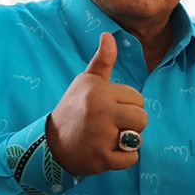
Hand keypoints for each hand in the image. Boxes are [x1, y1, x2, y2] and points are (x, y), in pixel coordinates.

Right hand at [46, 33, 147, 176]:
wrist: (51, 144)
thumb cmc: (74, 108)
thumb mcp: (85, 82)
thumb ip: (102, 60)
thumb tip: (108, 35)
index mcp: (99, 92)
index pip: (137, 99)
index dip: (127, 105)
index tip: (109, 109)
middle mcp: (101, 112)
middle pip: (142, 118)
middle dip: (131, 123)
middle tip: (111, 125)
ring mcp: (101, 137)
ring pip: (138, 139)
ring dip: (128, 141)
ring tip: (109, 137)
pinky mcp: (102, 159)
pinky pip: (131, 159)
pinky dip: (123, 159)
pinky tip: (107, 152)